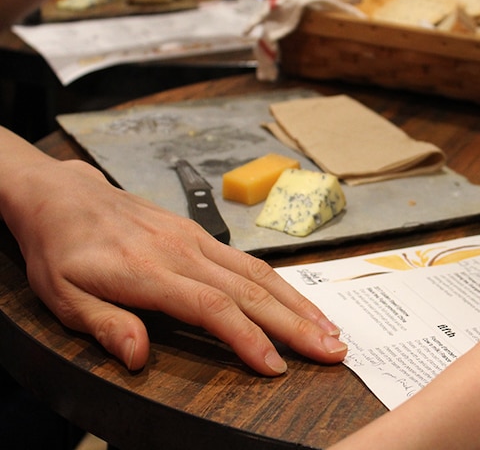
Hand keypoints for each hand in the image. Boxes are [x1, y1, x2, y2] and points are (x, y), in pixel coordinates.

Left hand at [3, 155, 346, 375]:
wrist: (66, 197)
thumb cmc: (63, 249)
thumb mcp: (63, 296)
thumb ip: (105, 325)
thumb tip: (137, 356)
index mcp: (149, 271)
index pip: (212, 308)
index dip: (248, 338)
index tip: (276, 366)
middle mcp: (183, 252)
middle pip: (251, 291)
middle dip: (297, 324)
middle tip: (333, 349)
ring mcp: (196, 239)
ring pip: (260, 273)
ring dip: (299, 304)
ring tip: (330, 329)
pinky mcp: (201, 234)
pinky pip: (250, 260)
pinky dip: (282, 284)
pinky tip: (298, 301)